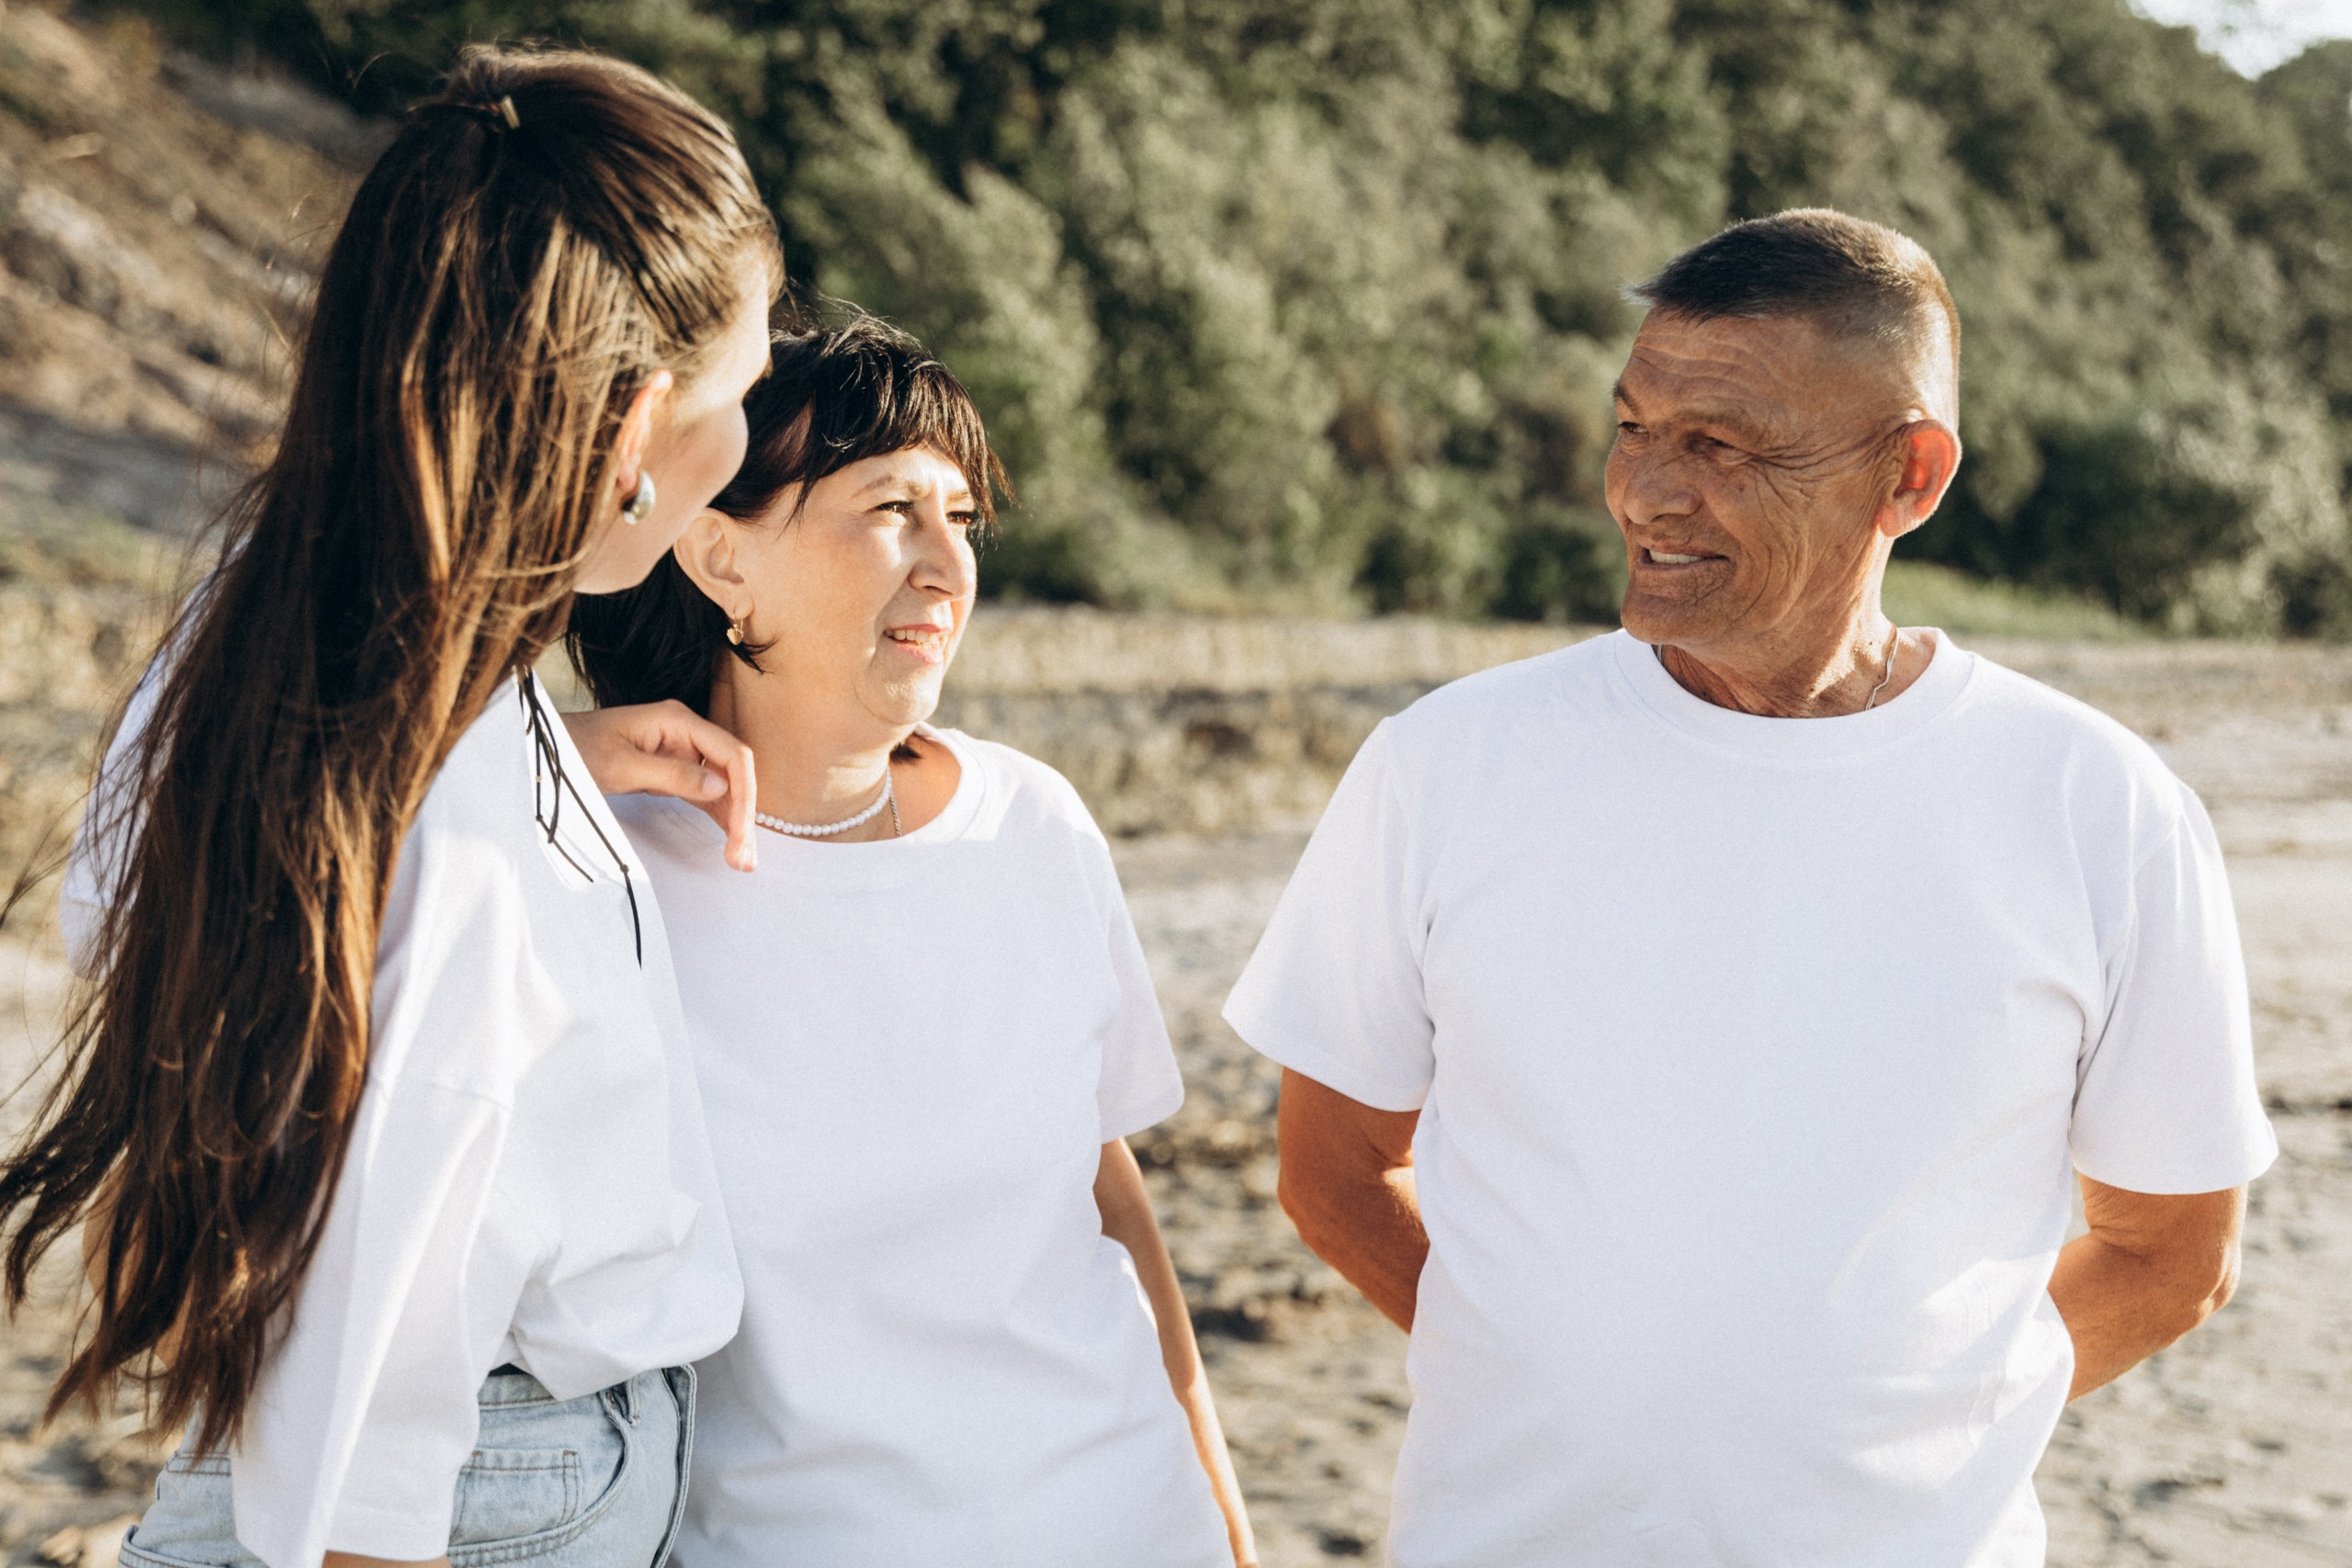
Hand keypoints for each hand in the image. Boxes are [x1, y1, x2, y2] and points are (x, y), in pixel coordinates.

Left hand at [561, 701, 757, 871]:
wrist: (549, 750)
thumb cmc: (576, 749)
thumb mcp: (621, 766)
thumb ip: (673, 775)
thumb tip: (721, 787)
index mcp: (677, 721)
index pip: (731, 755)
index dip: (742, 793)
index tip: (740, 830)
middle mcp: (687, 734)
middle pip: (733, 773)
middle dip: (743, 814)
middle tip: (743, 856)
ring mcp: (682, 752)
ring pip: (724, 787)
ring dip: (735, 822)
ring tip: (741, 859)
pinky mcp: (673, 771)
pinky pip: (706, 795)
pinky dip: (718, 818)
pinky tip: (729, 842)